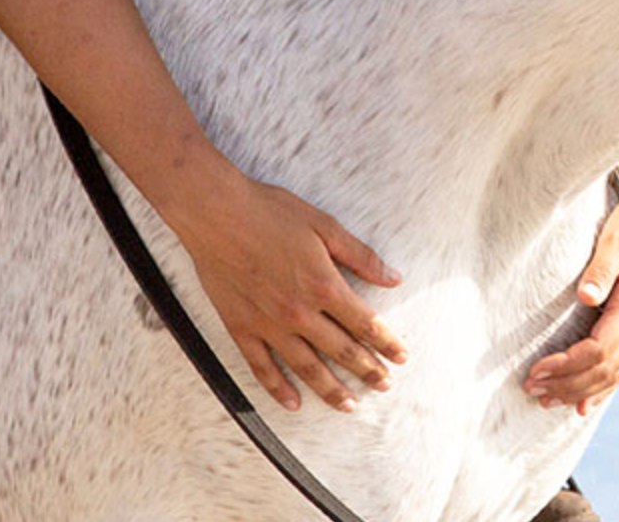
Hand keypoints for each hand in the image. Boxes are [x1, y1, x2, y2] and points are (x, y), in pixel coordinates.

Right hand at [162, 168, 408, 413]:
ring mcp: (268, 324)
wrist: (216, 213)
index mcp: (324, 285)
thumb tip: (394, 278)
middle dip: (368, 370)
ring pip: (306, 368)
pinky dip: (278, 389)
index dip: (387, 343)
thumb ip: (361, 257)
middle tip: (385, 386)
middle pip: (342, 351)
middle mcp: (299, 312)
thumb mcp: (325, 226)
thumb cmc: (271, 212)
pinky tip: (293, 403)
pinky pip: (261, 368)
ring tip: (350, 405)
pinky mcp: (240, 327)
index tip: (402, 357)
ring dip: (331, 390)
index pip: (366, 324)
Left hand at [523, 157, 618, 413]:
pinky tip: (583, 404)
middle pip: (605, 369)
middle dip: (567, 384)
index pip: (599, 349)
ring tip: (546, 400)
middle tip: (531, 389)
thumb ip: (603, 266)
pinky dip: (602, 389)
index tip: (536, 369)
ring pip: (614, 373)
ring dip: (580, 390)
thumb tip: (586, 296)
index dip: (566, 365)